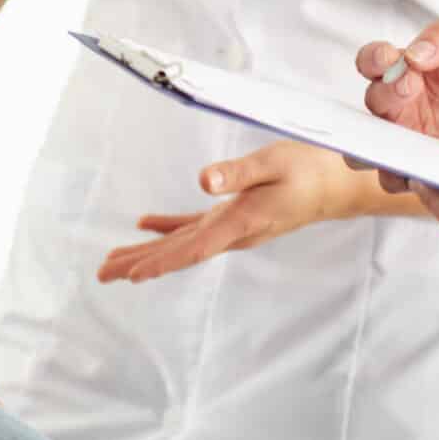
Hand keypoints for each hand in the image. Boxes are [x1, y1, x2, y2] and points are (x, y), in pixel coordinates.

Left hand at [96, 141, 358, 283]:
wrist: (335, 185)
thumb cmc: (309, 170)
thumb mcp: (274, 163)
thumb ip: (238, 173)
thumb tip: (203, 182)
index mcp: (242, 222)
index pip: (194, 247)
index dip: (162, 261)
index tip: (132, 276)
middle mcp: (233, 233)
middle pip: (179, 253)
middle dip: (140, 264)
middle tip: (103, 274)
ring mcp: (231, 228)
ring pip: (181, 244)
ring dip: (147, 252)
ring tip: (113, 262)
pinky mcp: (232, 217)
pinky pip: (193, 228)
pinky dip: (167, 228)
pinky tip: (146, 226)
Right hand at [357, 23, 438, 188]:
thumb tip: (412, 53)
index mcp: (410, 71)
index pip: (373, 62)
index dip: (373, 60)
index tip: (390, 60)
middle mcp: (404, 105)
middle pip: (371, 102)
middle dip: (383, 95)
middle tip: (408, 89)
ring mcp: (412, 141)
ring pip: (370, 147)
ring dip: (375, 143)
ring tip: (400, 139)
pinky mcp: (424, 172)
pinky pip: (396, 179)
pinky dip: (398, 176)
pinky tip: (419, 169)